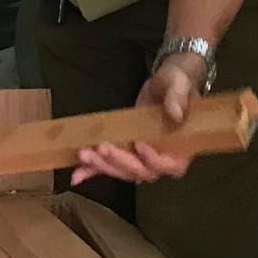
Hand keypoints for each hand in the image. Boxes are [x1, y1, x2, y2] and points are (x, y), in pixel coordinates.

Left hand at [72, 59, 200, 185]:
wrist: (165, 83)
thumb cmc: (178, 83)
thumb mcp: (179, 85)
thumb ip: (177, 99)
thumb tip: (175, 114)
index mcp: (180, 148)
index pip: (169, 165)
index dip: (153, 160)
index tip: (139, 145)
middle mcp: (161, 159)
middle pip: (140, 171)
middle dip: (118, 161)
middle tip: (100, 148)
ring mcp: (141, 157)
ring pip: (122, 170)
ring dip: (102, 165)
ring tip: (84, 154)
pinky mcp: (125, 151)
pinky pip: (109, 164)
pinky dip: (92, 171)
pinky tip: (76, 174)